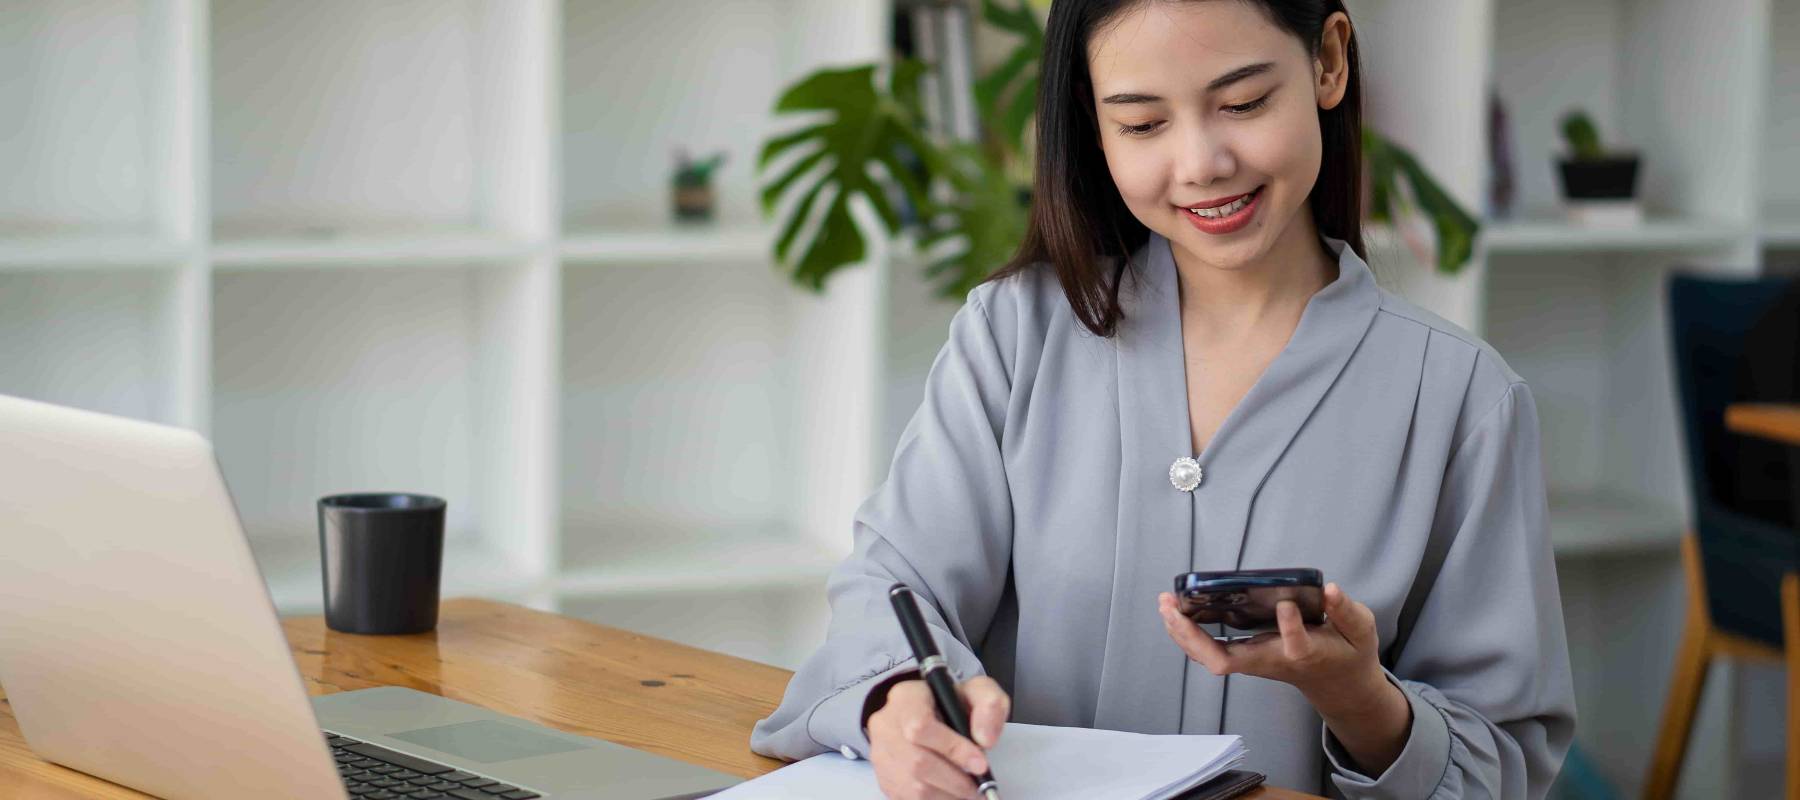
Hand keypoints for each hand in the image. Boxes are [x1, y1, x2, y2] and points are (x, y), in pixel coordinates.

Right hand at [866, 675, 1008, 799]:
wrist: (928, 713)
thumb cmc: (951, 704)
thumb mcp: (976, 692)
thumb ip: (988, 706)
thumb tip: (985, 739)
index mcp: (906, 698)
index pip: (921, 726)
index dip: (953, 749)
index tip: (980, 763)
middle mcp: (886, 726)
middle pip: (918, 762)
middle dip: (956, 780)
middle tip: (979, 785)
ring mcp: (881, 755)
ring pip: (914, 787)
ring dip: (948, 794)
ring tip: (968, 790)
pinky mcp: (884, 779)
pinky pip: (909, 799)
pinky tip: (951, 793)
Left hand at [1158, 582, 1411, 773]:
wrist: (1338, 684)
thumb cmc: (1348, 654)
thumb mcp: (1361, 631)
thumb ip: (1347, 612)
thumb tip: (1331, 589)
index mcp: (1306, 653)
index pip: (1295, 647)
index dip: (1290, 628)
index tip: (1286, 605)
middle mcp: (1272, 661)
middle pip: (1226, 660)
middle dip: (1194, 636)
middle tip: (1173, 606)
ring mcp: (1254, 662)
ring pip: (1210, 657)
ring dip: (1183, 633)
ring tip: (1166, 603)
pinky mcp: (1246, 657)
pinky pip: (1209, 651)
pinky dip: (1188, 633)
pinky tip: (1174, 611)